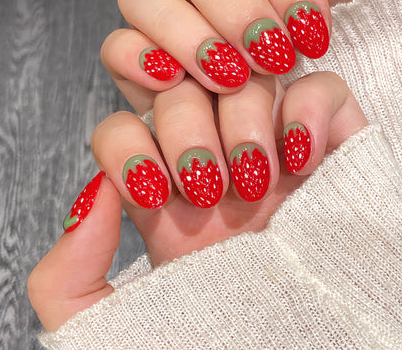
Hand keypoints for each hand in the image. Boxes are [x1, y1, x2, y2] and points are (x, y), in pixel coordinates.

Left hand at [28, 70, 366, 331]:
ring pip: (247, 77)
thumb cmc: (212, 342)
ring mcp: (276, 149)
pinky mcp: (333, 147)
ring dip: (243, 122)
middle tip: (207, 187)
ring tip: (255, 183)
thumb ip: (68, 275)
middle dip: (184, 127)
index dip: (125, 142)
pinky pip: (322, 88)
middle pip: (183, 86)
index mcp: (168, 193)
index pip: (124, 124)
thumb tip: (94, 194)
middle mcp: (219, 159)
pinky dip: (307, 109)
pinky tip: (300, 159)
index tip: (153, 194)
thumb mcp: (113, 328)